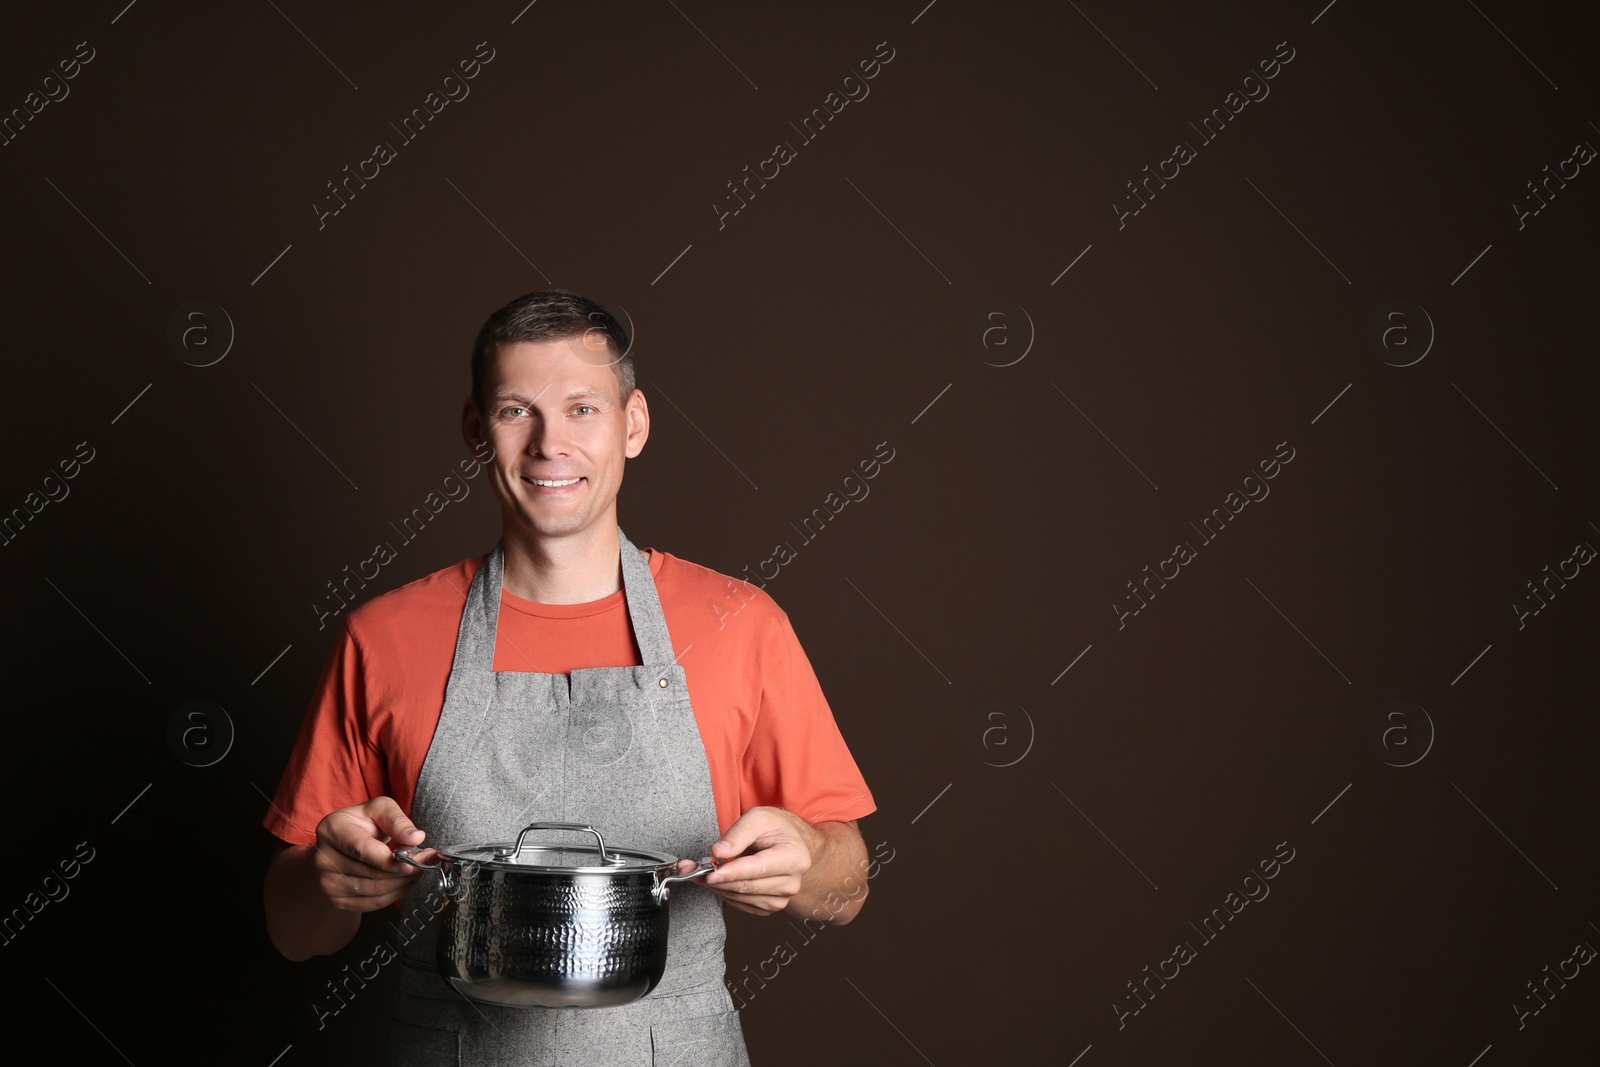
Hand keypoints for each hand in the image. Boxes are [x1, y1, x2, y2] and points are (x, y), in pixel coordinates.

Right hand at [310, 797, 428, 911]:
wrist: (341, 845)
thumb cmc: (363, 823)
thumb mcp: (380, 810)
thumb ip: (397, 821)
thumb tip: (416, 837)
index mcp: (332, 830)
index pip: (363, 850)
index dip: (391, 860)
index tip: (415, 860)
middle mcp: (323, 859)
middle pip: (372, 874)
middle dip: (405, 870)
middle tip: (427, 861)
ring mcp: (328, 883)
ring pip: (375, 891)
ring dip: (403, 882)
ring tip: (417, 869)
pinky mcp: (338, 900)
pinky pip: (374, 903)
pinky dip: (396, 894)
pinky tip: (405, 881)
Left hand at [694, 806, 819, 916]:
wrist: (790, 844)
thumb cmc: (776, 829)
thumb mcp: (759, 818)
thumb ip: (739, 833)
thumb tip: (719, 852)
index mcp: (794, 857)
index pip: (758, 869)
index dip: (732, 873)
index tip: (711, 873)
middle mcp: (790, 882)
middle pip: (746, 886)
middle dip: (715, 878)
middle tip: (689, 869)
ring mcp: (781, 898)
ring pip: (740, 897)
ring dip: (715, 886)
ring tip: (698, 872)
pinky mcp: (769, 906)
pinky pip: (741, 904)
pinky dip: (724, 892)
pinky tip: (716, 880)